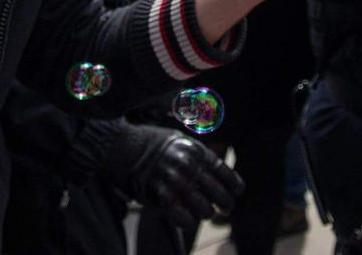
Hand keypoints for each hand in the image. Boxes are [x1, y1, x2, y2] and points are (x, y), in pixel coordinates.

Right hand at [105, 124, 243, 228]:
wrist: (124, 147)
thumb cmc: (153, 144)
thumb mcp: (181, 140)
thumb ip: (198, 154)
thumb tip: (216, 168)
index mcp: (197, 152)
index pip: (225, 173)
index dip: (234, 185)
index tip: (237, 192)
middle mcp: (190, 167)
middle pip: (219, 194)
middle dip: (225, 204)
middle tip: (226, 208)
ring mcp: (176, 183)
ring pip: (204, 208)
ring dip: (207, 212)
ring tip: (206, 212)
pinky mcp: (161, 197)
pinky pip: (183, 217)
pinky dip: (189, 221)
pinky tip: (190, 220)